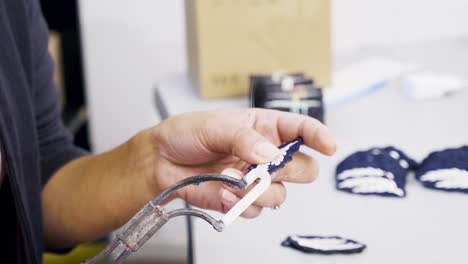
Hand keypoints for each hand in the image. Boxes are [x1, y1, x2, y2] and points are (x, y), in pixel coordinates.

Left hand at [140, 108, 335, 217]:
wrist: (160, 163)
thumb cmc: (185, 135)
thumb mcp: (213, 125)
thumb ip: (243, 138)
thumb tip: (270, 154)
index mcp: (264, 127)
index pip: (301, 130)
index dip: (319, 136)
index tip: (328, 145)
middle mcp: (266, 154)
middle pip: (303, 168)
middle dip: (287, 170)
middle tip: (264, 167)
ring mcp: (255, 179)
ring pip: (281, 193)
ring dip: (258, 190)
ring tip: (231, 180)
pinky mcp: (242, 200)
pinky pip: (256, 209)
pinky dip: (240, 204)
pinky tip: (222, 192)